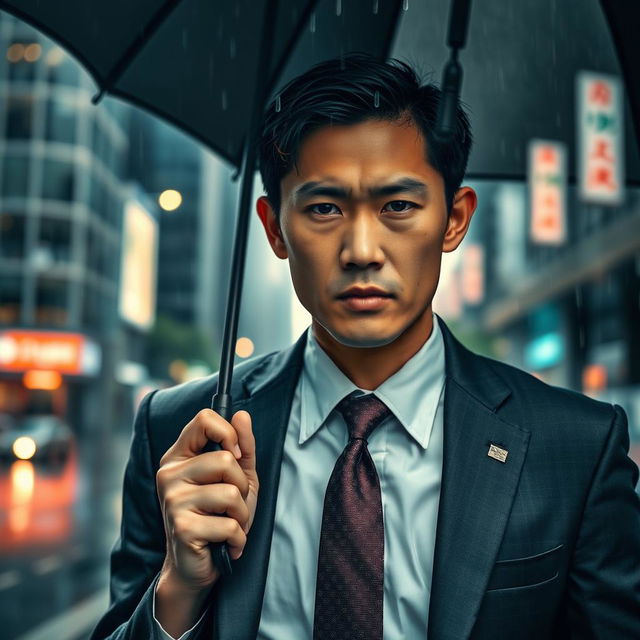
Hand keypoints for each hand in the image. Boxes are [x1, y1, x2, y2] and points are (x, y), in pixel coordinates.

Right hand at [155, 408, 258, 592]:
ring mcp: (173, 501)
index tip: (237, 456)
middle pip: (225, 460)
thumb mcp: (237, 477)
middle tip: (232, 505)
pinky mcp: (182, 528)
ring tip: (229, 523)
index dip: (229, 433)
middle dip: (242, 486)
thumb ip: (242, 446)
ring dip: (241, 515)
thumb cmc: (217, 517)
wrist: (196, 566)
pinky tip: (226, 543)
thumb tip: (242, 415)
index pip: (204, 419)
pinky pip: (230, 524)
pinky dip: (238, 538)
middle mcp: (169, 474)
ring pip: (231, 493)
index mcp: (179, 456)